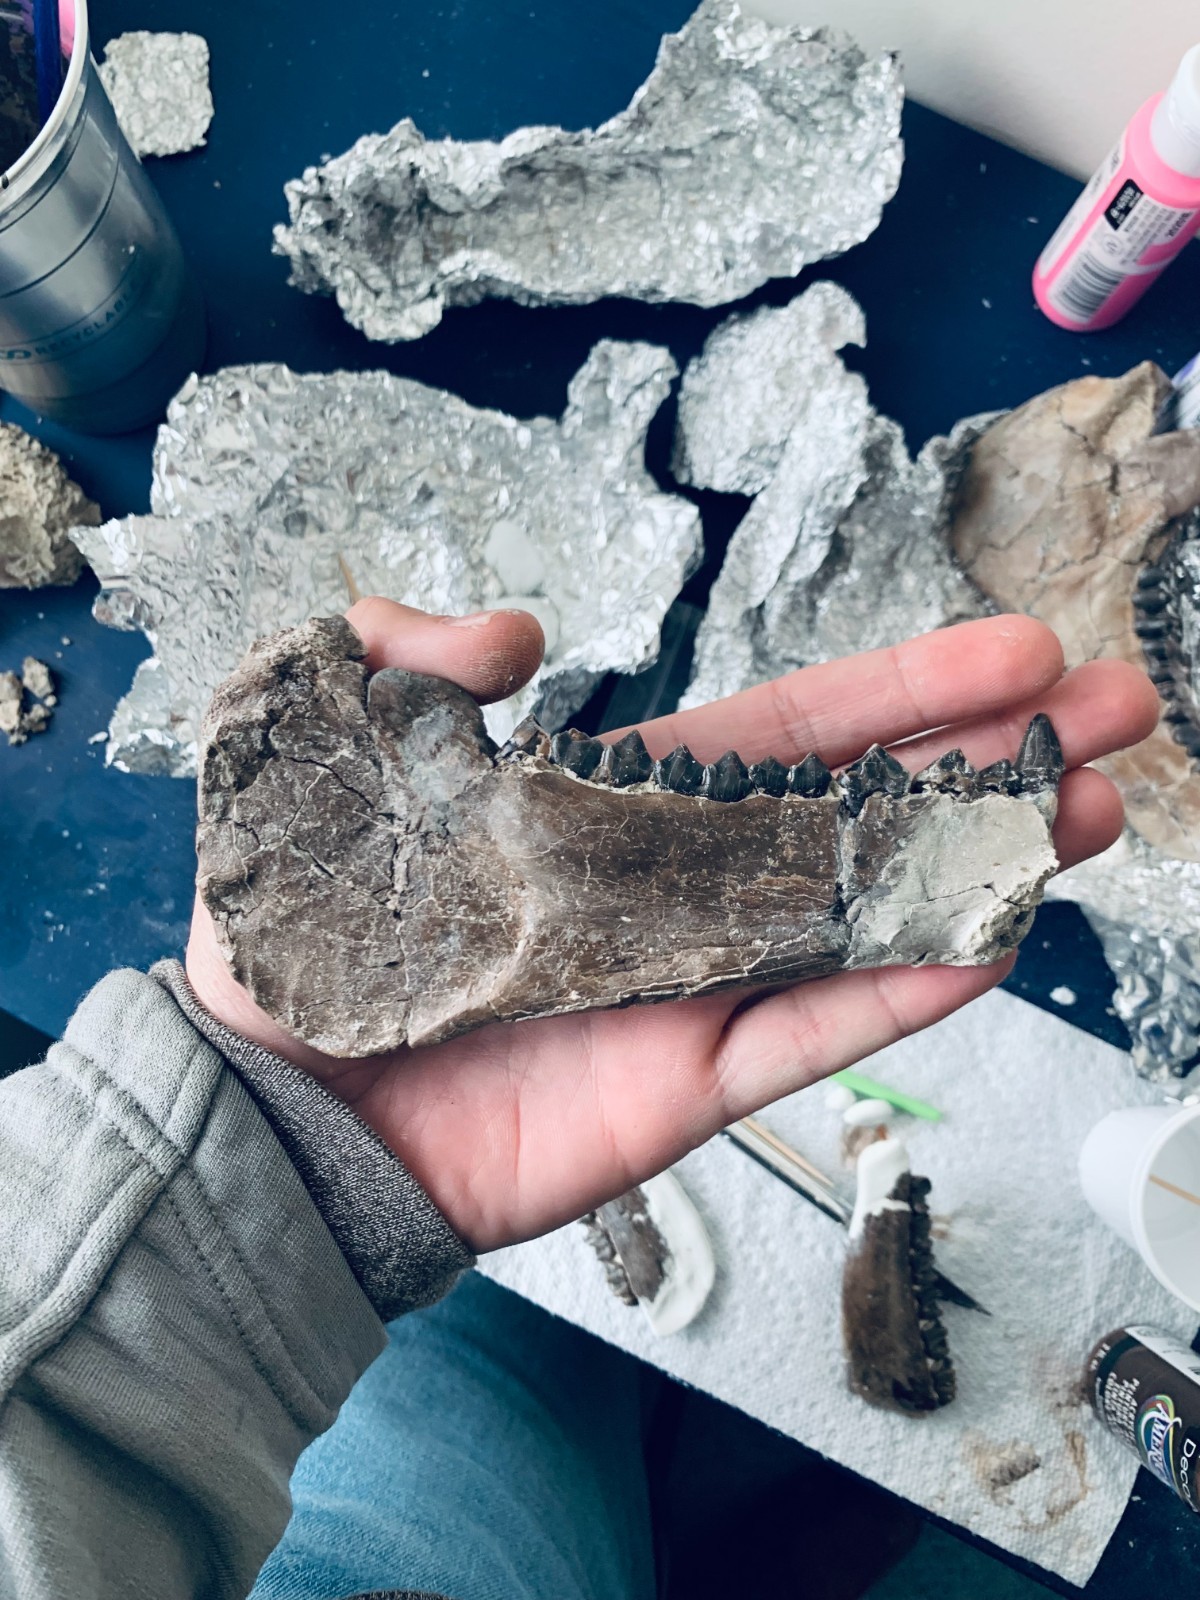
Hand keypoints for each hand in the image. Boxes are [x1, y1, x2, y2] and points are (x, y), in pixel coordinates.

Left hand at [187, 599, 1157, 1252]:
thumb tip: (517, 627)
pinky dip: (905, 985)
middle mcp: (678, 892)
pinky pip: (818, 1029)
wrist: (276, 1111)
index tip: (1002, 651)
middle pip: (863, 814)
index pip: (785, 736)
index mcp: (612, 811)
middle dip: (985, 760)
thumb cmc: (298, 941)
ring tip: (1095, 807)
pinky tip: (996, 928)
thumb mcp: (329, 754)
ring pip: (869, 917)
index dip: (896, 693)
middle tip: (1106, 708)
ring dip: (981, 862)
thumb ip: (408, 662)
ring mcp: (698, 988)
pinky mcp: (692, 1085)